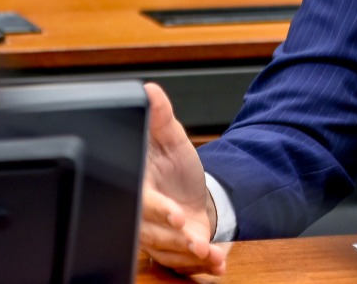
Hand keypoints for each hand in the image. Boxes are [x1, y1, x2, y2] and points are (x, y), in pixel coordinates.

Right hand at [139, 82, 227, 275]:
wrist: (189, 193)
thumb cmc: (174, 166)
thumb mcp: (169, 137)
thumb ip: (159, 117)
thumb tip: (150, 90)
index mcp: (139, 190)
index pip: (142, 203)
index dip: (156, 211)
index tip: (174, 213)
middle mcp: (144, 219)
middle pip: (154, 235)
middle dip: (175, 239)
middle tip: (195, 240)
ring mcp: (158, 240)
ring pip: (170, 253)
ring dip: (190, 256)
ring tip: (209, 252)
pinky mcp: (174, 254)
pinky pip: (184, 266)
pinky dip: (201, 268)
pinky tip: (217, 265)